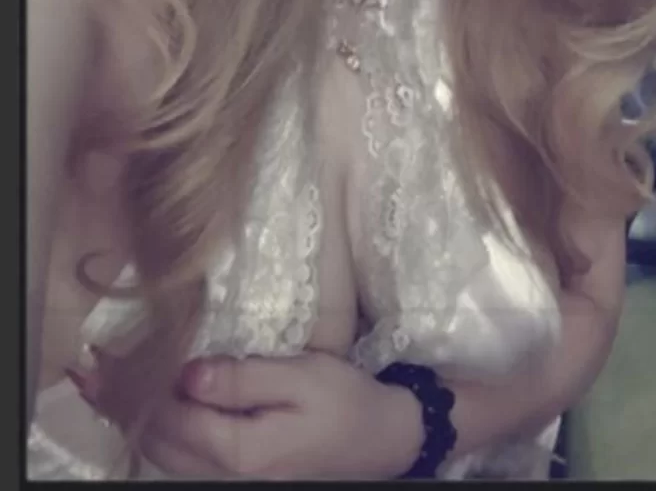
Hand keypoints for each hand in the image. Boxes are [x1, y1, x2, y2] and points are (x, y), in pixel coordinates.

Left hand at [100, 351, 423, 479]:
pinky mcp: (242, 478)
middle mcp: (228, 476)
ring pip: (166, 455)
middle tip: (91, 371)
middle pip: (158, 441)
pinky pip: (184, 460)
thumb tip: (187, 374)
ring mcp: (234, 483)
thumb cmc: (345, 402)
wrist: (383, 442)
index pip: (169, 416)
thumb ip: (242, 378)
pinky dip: (159, 433)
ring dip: (135, 420)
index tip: (102, 358)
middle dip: (122, 405)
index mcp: (241, 450)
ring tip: (106, 387)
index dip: (132, 387)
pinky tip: (151, 410)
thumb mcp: (301, 377)